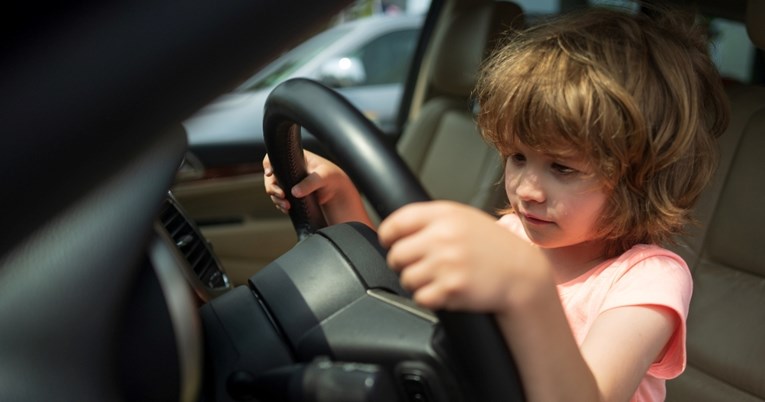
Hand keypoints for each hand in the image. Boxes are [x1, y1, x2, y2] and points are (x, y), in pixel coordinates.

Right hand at [263, 150, 373, 226]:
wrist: (337, 191)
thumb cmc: (332, 177)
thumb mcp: (323, 177)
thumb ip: (310, 183)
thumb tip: (294, 192)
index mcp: (295, 158)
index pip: (274, 157)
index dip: (268, 164)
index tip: (270, 173)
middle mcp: (288, 169)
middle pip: (270, 177)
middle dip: (272, 187)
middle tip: (282, 195)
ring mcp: (288, 182)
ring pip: (274, 190)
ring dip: (276, 199)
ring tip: (286, 206)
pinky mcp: (290, 193)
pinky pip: (280, 199)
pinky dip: (281, 205)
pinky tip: (287, 209)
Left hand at [378, 201, 537, 311]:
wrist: (522, 274)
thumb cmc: (493, 248)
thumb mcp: (464, 219)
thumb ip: (433, 220)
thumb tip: (396, 229)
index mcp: (444, 215)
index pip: (396, 223)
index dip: (388, 236)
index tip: (391, 243)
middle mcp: (443, 236)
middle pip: (396, 254)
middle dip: (403, 263)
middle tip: (420, 265)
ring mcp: (447, 263)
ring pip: (406, 278)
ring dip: (417, 282)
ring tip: (437, 278)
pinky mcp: (451, 288)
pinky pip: (420, 297)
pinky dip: (429, 298)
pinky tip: (446, 290)